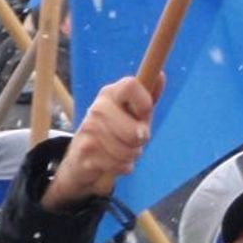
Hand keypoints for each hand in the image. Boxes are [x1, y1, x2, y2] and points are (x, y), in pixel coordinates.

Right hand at [42, 75, 162, 210]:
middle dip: (140, 140)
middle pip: (135, 131)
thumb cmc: (116, 129)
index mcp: (111, 93)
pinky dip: (123, 167)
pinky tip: (112, 160)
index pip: (131, 86)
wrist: (81, 157)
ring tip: (122, 149)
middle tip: (133, 138)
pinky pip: (121, 165)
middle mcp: (97, 108)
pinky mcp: (85, 153)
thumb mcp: (134, 112)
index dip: (144, 103)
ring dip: (131, 155)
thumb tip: (161, 75)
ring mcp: (88, 131)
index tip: (145, 113)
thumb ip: (149, 96)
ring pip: (129, 151)